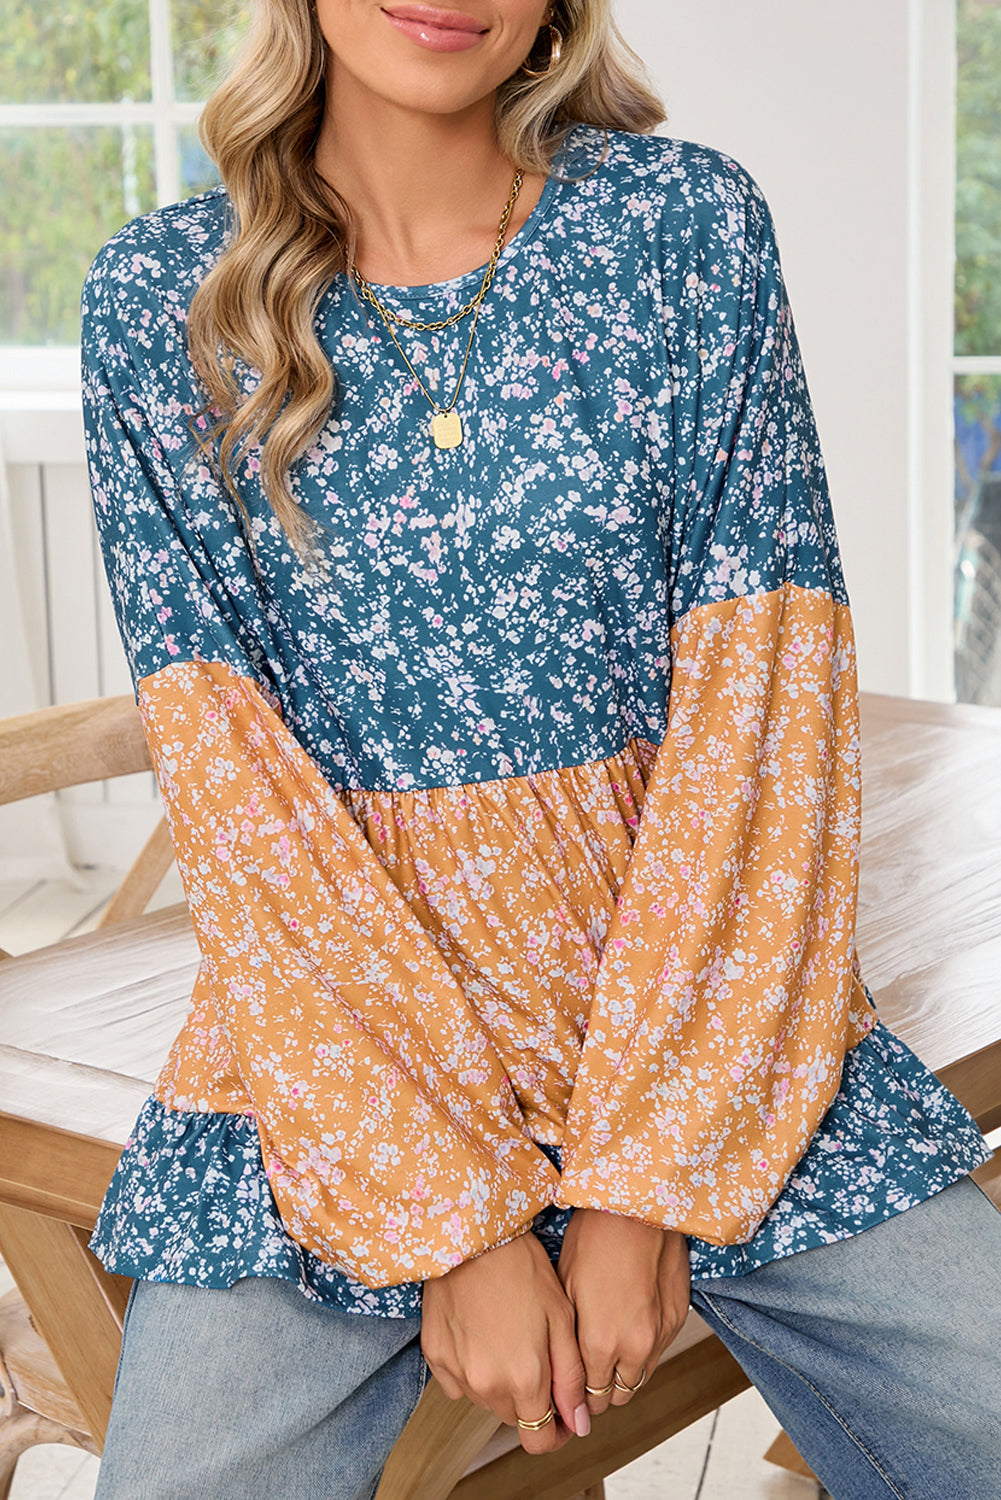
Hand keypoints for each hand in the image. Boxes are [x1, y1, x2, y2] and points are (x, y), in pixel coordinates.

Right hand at [421, 1230, 591, 1452]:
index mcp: (524, 1378)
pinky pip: (458, 1381)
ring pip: (486, 1400)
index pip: (538, 1440)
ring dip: (501, 1384)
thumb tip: (578, 1422)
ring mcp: (456, 1371)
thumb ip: (570, 1377)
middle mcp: (487, 1384)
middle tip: (537, 1359)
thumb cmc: (520, 1266)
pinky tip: (481, 1334)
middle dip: (529, 1401)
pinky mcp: (434, 1355)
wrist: (472, 1234)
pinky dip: (472, 1369)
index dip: (554, 1432)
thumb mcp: (561, 1316)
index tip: (560, 1414)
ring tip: (509, 1337)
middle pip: (512, 1419)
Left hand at [556, 1208, 690, 1416]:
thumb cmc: (593, 1239)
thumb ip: (568, 1340)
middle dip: (600, 1391)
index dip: (576, 1397)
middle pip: (616, 1398)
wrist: (636, 1208)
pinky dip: (642, 1352)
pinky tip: (628, 1328)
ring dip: (623, 1374)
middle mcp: (633, 1348)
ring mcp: (659, 1335)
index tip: (570, 1388)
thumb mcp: (565, 1289)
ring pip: (639, 1379)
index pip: (588, 1398)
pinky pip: (658, 1354)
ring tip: (607, 1350)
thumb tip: (564, 1371)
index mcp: (598, 1342)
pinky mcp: (677, 1320)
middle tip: (586, 1372)